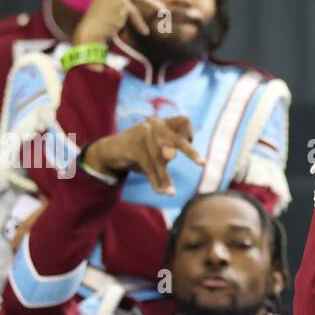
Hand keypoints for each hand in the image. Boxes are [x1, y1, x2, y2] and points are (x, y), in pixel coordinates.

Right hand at [82, 116, 203, 195]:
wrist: (111, 150)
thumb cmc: (140, 150)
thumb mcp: (156, 148)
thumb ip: (168, 152)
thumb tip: (172, 156)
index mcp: (163, 123)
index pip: (184, 121)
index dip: (189, 133)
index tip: (188, 142)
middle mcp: (154, 125)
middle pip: (177, 140)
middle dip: (190, 152)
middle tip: (203, 163)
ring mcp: (142, 134)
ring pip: (161, 159)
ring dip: (164, 178)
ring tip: (169, 193)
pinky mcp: (133, 146)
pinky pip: (149, 166)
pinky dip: (156, 181)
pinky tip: (160, 191)